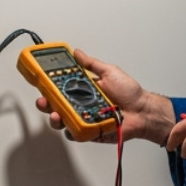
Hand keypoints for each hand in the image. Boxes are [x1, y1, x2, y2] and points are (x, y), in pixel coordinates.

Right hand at [33, 49, 175, 143]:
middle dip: (46, 103)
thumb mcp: (109, 72)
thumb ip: (91, 64)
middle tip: (44, 100)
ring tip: (56, 114)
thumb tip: (77, 53)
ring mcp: (84, 119)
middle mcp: (81, 104)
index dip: (49, 86)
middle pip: (56, 105)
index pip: (60, 88)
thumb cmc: (130, 93)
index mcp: (83, 90)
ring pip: (62, 120)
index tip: (41, 81)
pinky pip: (75, 133)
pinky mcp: (89, 132)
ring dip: (55, 117)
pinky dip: (71, 130)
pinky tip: (70, 124)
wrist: (143, 111)